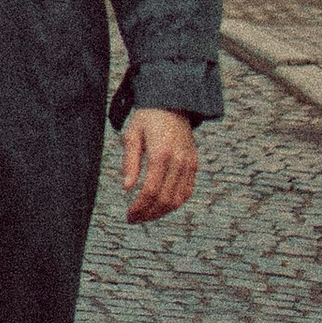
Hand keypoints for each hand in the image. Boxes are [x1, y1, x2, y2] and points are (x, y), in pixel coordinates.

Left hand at [122, 107, 198, 221]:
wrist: (173, 104)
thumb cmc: (147, 119)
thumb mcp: (132, 135)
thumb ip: (130, 162)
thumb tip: (127, 188)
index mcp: (161, 153)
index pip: (151, 190)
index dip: (140, 207)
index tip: (129, 215)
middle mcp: (178, 160)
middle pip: (165, 199)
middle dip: (148, 213)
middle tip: (134, 219)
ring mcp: (189, 164)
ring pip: (178, 199)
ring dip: (161, 212)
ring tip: (145, 215)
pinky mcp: (194, 165)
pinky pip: (187, 192)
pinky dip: (174, 203)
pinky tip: (160, 206)